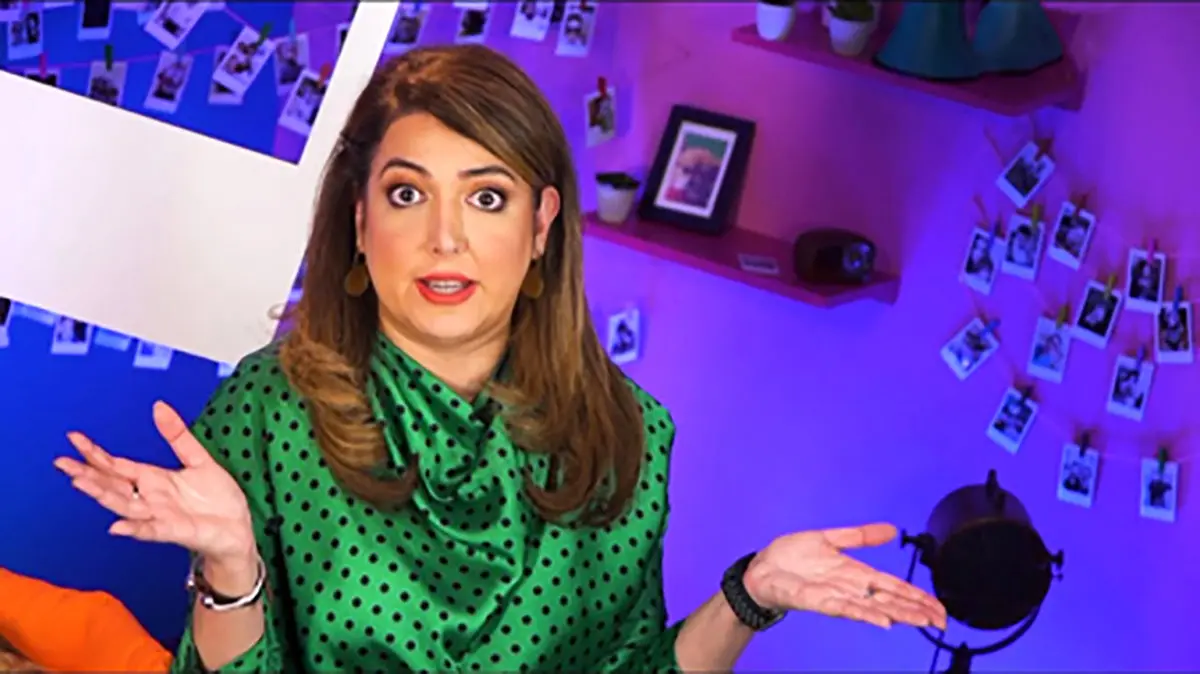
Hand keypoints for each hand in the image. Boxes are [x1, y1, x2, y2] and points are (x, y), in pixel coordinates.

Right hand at [54, 401, 255, 564]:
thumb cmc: (218, 500)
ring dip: (103, 495)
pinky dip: (134, 528)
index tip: (74, 438)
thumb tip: (159, 406)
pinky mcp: (175, 531)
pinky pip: (150, 530)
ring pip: (125, 506)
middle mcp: (151, 498)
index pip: (117, 465)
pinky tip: (117, 526)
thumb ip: (178, 436)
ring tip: (81, 482)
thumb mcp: (199, 460)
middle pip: (112, 485)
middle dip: (88, 473)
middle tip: (63, 462)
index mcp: (154, 479)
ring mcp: (160, 516)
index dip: (96, 453)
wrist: (238, 529)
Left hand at [742, 523, 946, 630]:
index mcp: (854, 573)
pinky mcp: (816, 600)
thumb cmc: (790, 558)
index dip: (916, 595)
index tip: (939, 607)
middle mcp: (849, 588)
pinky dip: (865, 614)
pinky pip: (844, 608)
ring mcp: (834, 596)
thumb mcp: (829, 538)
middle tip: (941, 619)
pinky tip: (883, 620)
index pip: (892, 586)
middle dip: (915, 610)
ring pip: (872, 608)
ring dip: (898, 614)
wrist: (760, 568)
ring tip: (921, 621)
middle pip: (889, 600)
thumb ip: (860, 536)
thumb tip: (890, 530)